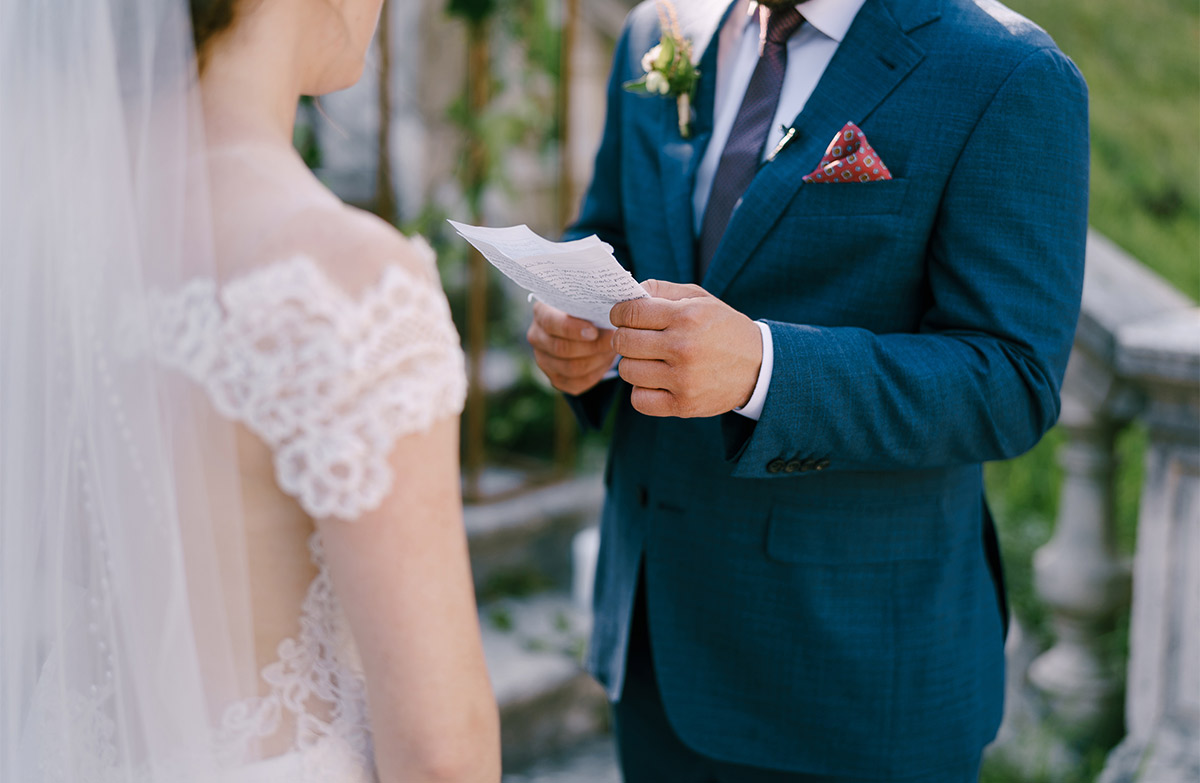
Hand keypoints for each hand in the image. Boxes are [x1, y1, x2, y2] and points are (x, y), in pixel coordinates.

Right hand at [526, 302, 617, 395]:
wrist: (583, 328)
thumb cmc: (587, 310)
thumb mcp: (587, 300)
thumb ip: (593, 303)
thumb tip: (612, 312)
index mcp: (541, 312)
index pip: (551, 323)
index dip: (572, 329)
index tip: (594, 331)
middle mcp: (536, 337)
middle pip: (561, 349)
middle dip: (592, 346)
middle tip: (614, 340)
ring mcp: (543, 360)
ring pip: (571, 368)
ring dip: (597, 360)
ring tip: (613, 350)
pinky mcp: (555, 379)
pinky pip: (576, 383)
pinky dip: (595, 373)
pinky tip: (605, 361)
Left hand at [610, 280, 762, 417]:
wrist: (759, 367)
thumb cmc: (722, 328)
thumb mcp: (700, 298)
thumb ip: (662, 290)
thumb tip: (629, 293)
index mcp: (686, 317)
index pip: (631, 313)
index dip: (619, 313)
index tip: (622, 316)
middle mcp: (683, 348)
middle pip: (624, 342)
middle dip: (623, 337)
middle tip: (632, 338)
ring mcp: (683, 379)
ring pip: (628, 371)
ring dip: (632, 364)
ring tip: (647, 360)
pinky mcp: (684, 405)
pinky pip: (639, 400)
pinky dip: (641, 391)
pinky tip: (654, 381)